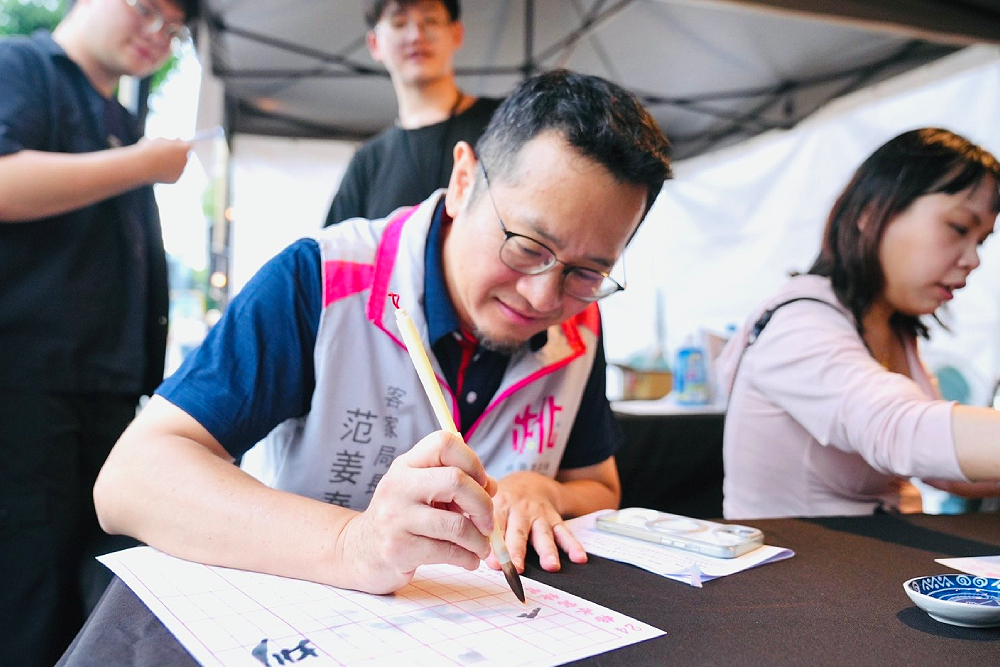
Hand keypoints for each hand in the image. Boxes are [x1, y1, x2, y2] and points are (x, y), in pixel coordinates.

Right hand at [134, 137, 191, 183]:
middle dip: (177, 154)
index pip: (188, 145)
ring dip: (171, 164)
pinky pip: (173, 174)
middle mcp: (185, 160)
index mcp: (184, 148)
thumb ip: (171, 141)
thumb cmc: (149, 150)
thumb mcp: (160, 139)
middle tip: (163, 154)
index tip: (173, 145)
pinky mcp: (176, 179)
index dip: (179, 144)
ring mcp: (181, 170)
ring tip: (157, 162)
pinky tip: (158, 170)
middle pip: (184, 156)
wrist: (142, 165)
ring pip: (178, 165)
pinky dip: (167, 172)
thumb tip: (177, 141)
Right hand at [338, 431, 496, 593]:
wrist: (360, 551)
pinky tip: (468, 560)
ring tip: (481, 546)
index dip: (473, 461)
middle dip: (483, 504)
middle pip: (456, 481)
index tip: (482, 484)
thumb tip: (490, 486)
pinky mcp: (399, 549)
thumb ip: (457, 483)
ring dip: (479, 540)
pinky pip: (447, 552)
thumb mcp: (423, 490)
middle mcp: (398, 485)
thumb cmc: (402, 517)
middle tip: (487, 522)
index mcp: (407, 464)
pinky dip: (467, 558)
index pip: (445, 443)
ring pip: (456, 524)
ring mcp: (396, 517)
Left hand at [488, 471, 586, 573]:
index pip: (496, 527)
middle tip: (517, 568)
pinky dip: (573, 546)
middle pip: (519, 532)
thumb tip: (468, 550)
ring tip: (551, 566)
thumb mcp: (487, 506)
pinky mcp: (555, 518)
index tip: (493, 564)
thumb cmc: (502, 501)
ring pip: (544, 533)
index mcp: (500, 506)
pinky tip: (579, 558)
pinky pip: (565, 532)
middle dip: (518, 551)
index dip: (495, 546)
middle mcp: (520, 510)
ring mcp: (539, 515)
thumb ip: (478, 524)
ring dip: (548, 550)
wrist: (529, 482)